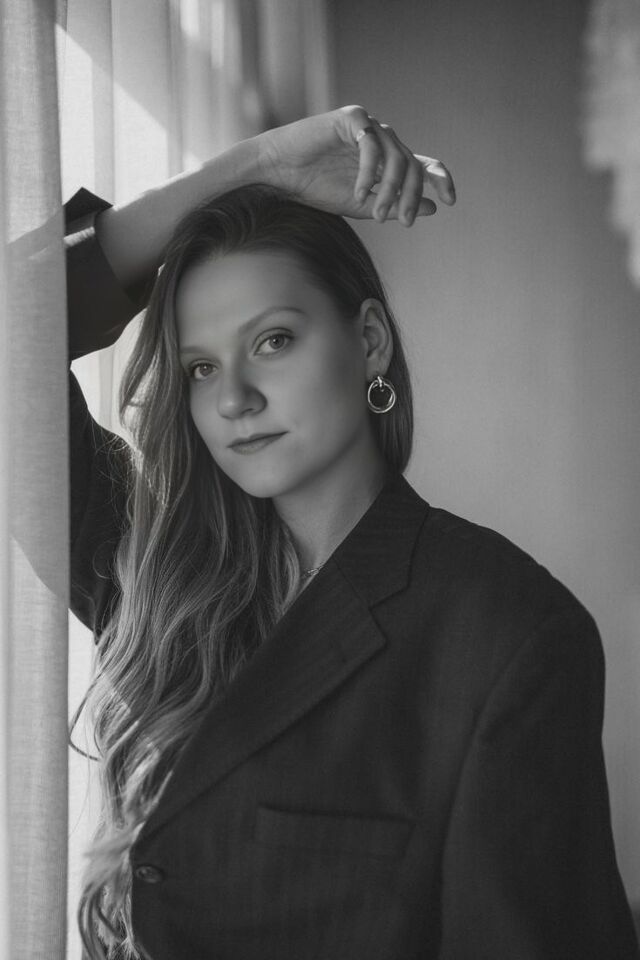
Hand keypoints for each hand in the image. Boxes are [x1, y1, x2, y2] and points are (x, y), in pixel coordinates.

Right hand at [254, 105, 454, 226]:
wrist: (279, 174)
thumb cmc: (315, 188)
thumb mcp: (363, 206)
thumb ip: (396, 206)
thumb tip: (434, 208)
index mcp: (385, 161)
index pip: (422, 165)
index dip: (441, 179)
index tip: (451, 201)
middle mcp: (382, 141)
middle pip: (412, 165)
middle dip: (411, 196)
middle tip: (404, 222)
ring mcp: (368, 127)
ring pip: (396, 156)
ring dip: (389, 189)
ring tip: (375, 213)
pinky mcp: (351, 118)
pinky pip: (372, 144)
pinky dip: (368, 173)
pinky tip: (357, 193)